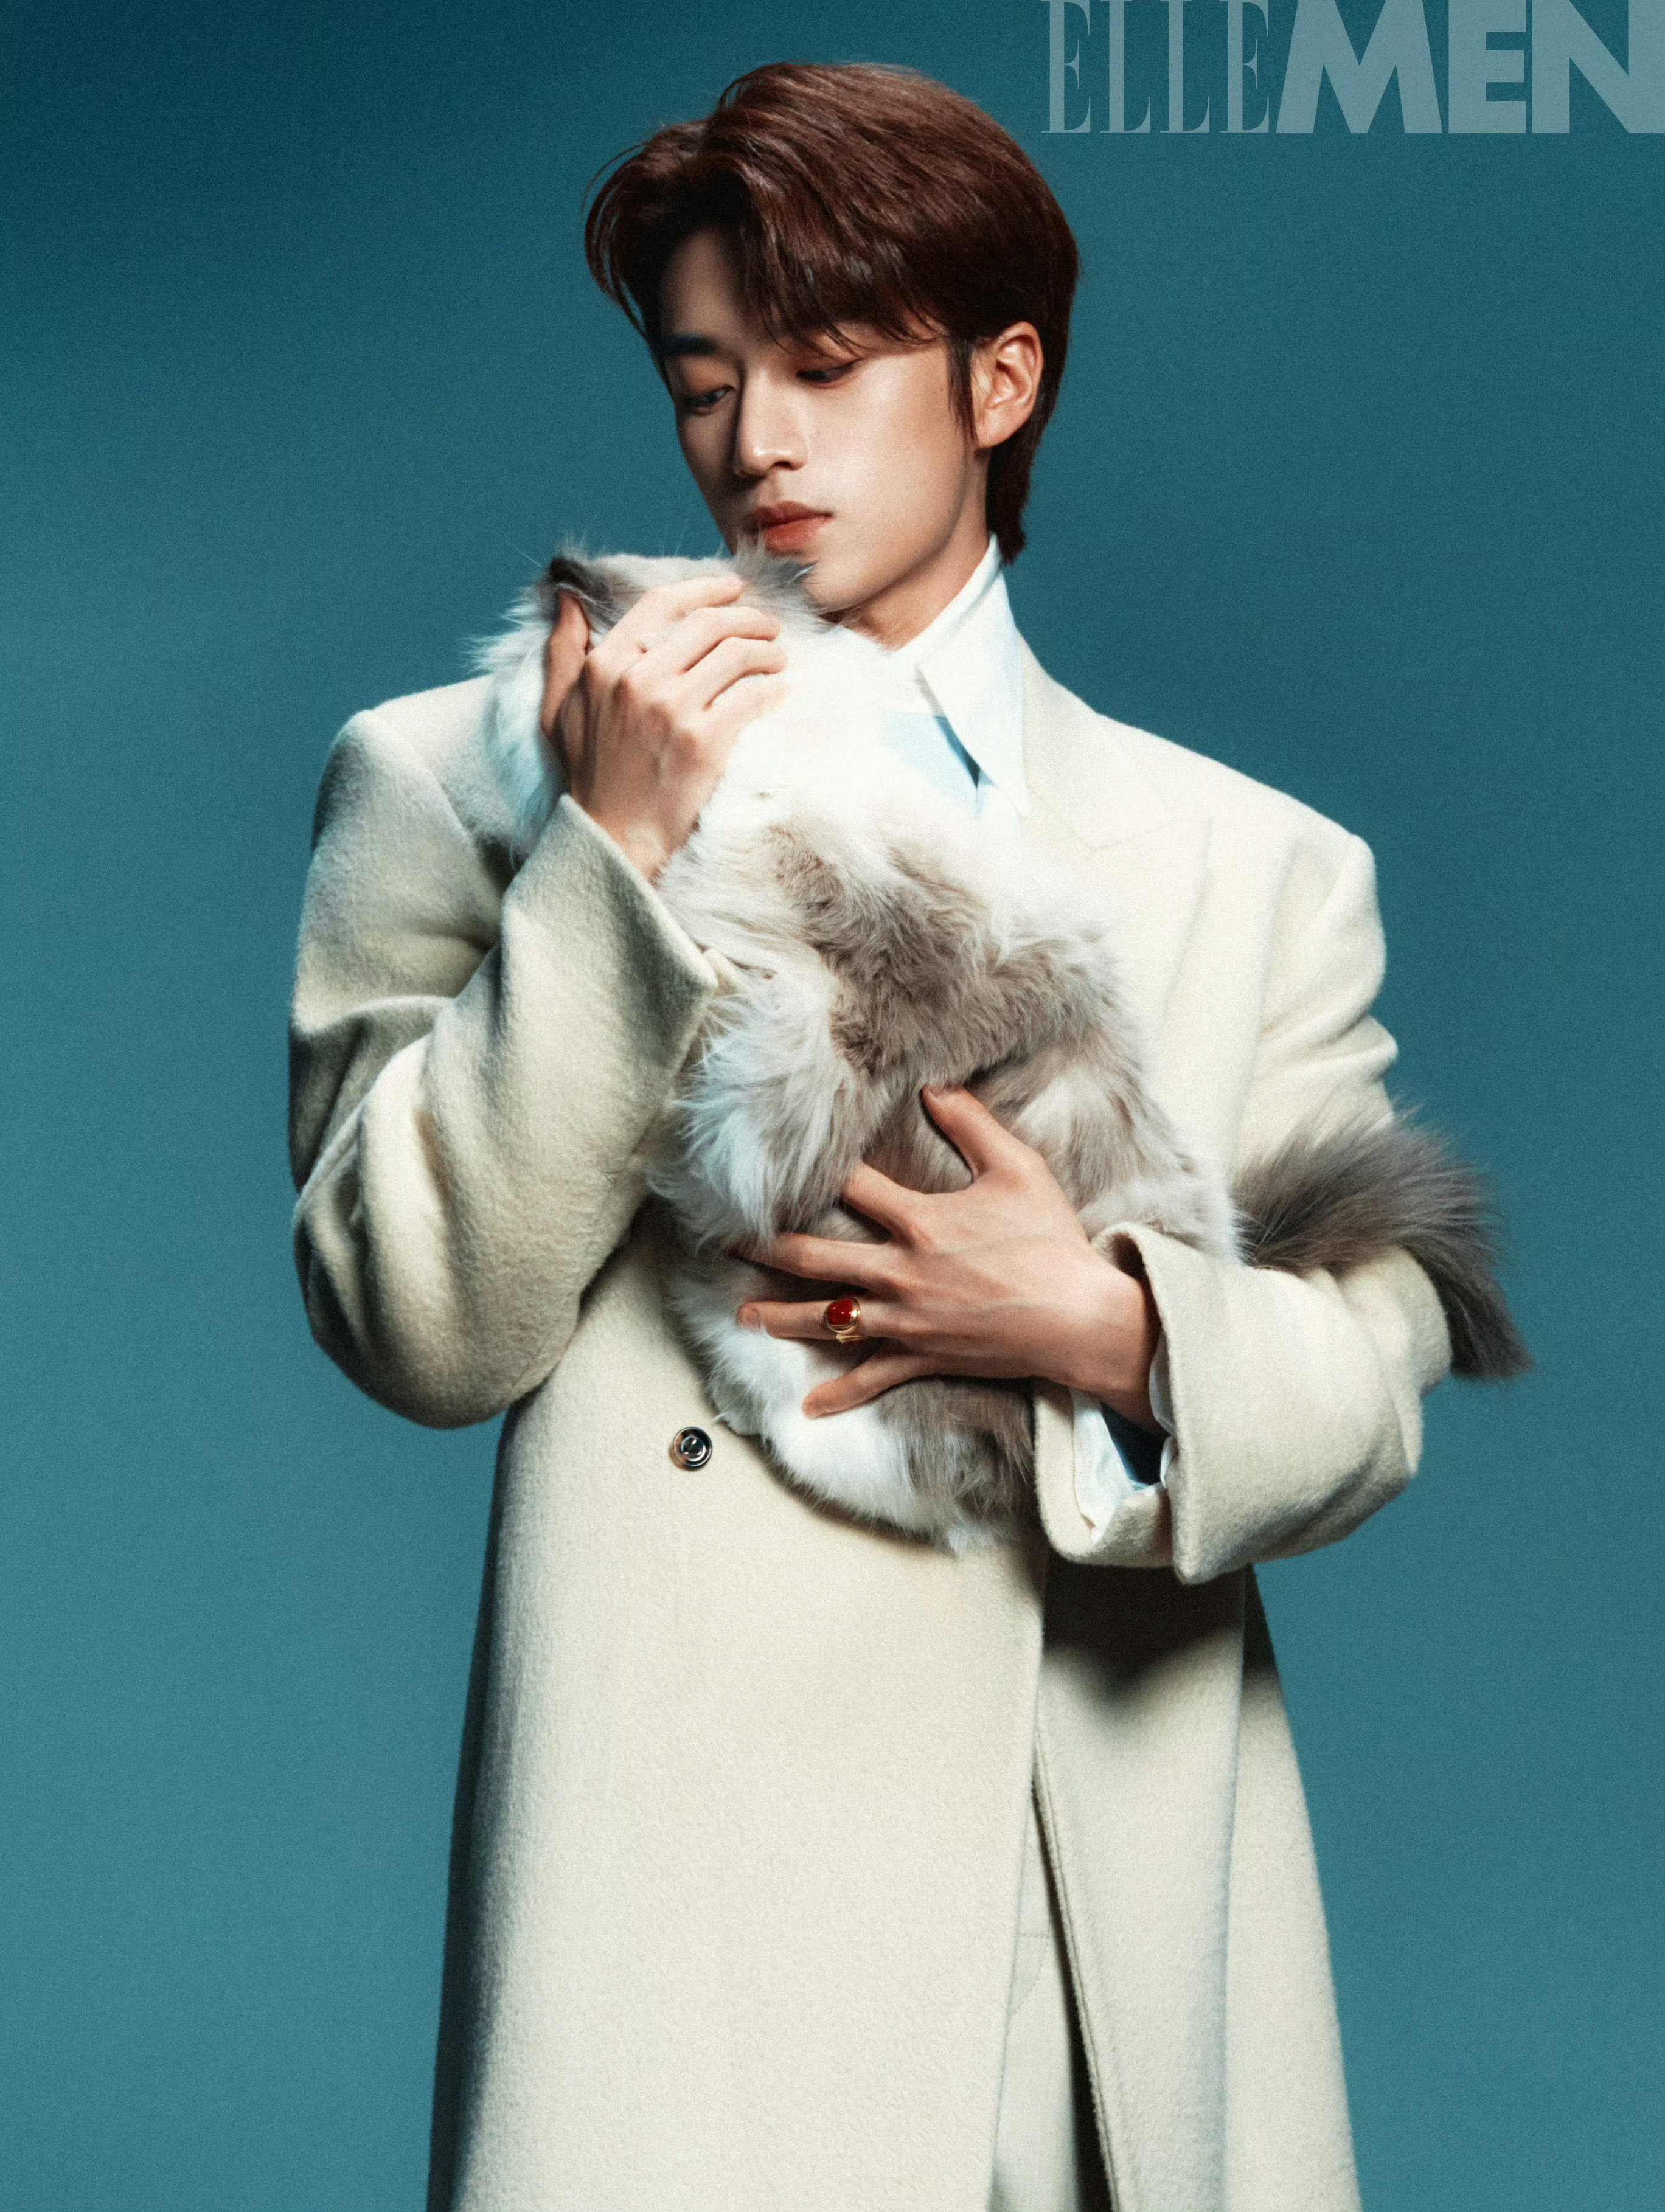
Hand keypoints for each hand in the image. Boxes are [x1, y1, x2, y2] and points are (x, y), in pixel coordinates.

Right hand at [540, 573, 790, 879]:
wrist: (614, 837)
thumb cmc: (589, 775)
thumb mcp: (558, 708)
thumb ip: (562, 649)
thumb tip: (567, 596)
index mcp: (604, 666)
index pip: (661, 603)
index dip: (703, 587)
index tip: (732, 587)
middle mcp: (638, 681)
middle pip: (708, 623)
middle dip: (748, 617)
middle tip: (768, 626)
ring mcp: (673, 711)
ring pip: (737, 655)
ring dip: (767, 651)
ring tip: (778, 658)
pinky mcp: (705, 743)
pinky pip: (752, 697)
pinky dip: (772, 690)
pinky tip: (779, 692)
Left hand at [738, 1085, 1159, 1424]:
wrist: (1078, 1317)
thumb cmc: (1050, 1241)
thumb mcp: (1018, 1169)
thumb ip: (972, 1124)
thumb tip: (932, 1087)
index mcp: (919, 1222)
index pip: (852, 1188)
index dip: (815, 1172)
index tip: (778, 1165)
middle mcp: (901, 1272)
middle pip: (816, 1258)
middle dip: (766, 1250)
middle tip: (726, 1245)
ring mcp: (907, 1320)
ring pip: (830, 1320)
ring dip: (782, 1319)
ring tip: (745, 1317)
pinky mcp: (923, 1356)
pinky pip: (872, 1378)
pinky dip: (841, 1394)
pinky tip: (809, 1407)